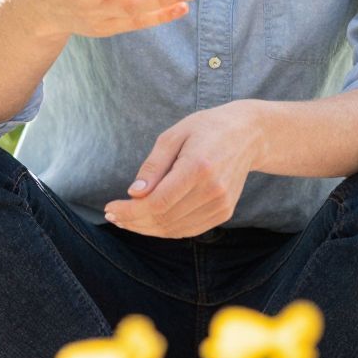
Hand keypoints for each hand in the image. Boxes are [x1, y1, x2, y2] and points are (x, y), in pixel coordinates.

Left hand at [104, 103, 264, 238]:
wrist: (248, 134)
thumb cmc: (206, 128)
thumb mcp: (174, 135)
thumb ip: (153, 166)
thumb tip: (133, 195)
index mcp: (198, 167)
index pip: (157, 203)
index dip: (130, 212)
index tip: (110, 208)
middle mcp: (213, 190)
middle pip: (164, 219)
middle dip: (134, 222)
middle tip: (114, 216)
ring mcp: (221, 204)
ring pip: (175, 229)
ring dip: (147, 229)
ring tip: (127, 220)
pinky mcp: (225, 212)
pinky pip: (189, 229)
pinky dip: (166, 229)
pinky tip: (150, 221)